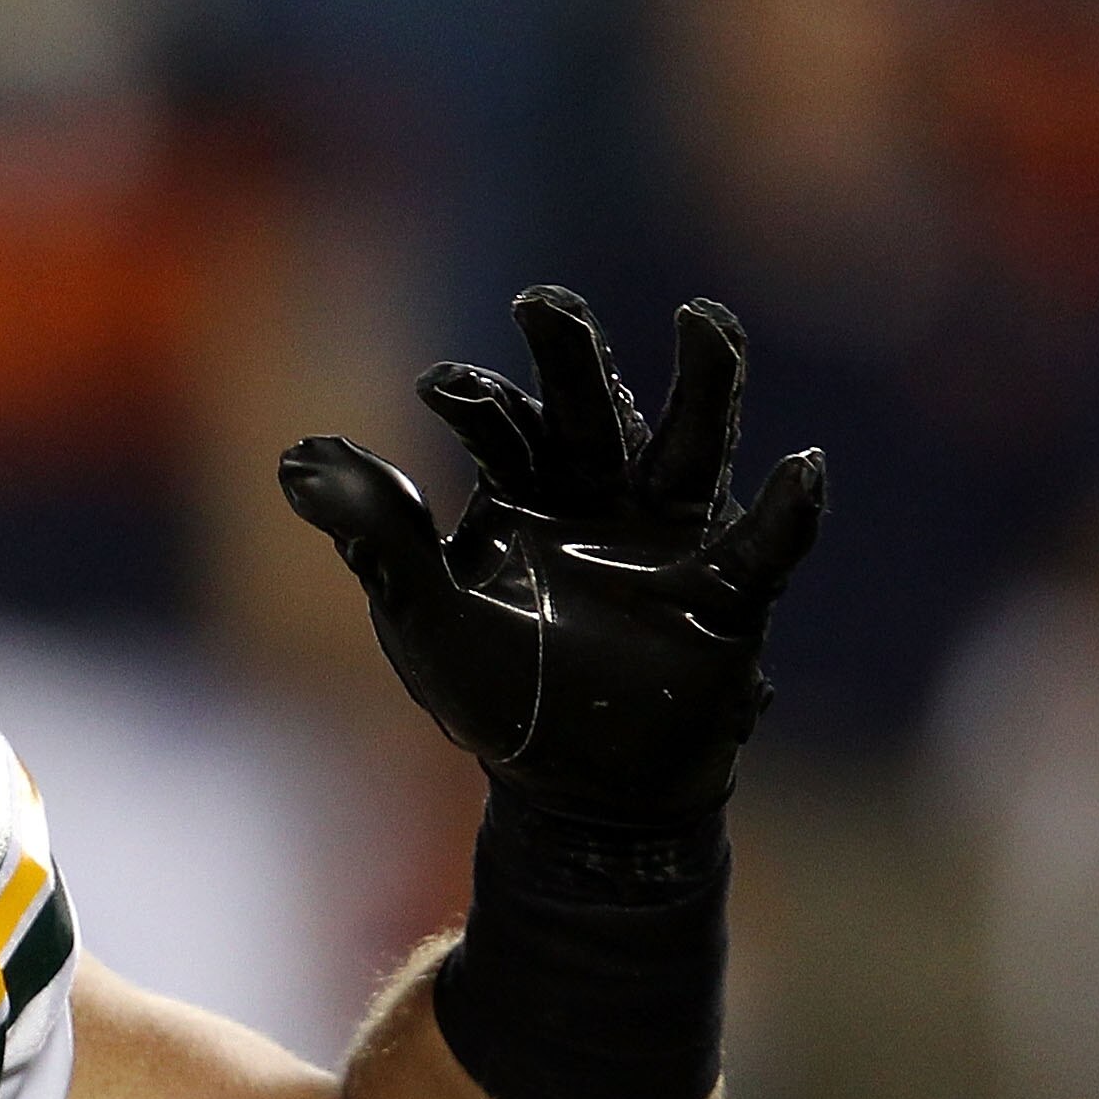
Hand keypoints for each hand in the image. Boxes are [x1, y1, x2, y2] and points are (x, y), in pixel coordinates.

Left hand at [277, 286, 826, 826]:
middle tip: (541, 303)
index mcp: (525, 493)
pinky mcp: (721, 596)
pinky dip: (786, 513)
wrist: (574, 795)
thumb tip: (297, 456)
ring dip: (706, 383)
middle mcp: (599, 495)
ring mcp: (666, 538)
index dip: (478, 398)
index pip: (504, 422)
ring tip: (702, 322)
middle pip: (592, 407)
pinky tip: (801, 468)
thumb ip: (377, 539)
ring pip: (692, 442)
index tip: (442, 387)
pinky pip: (765, 549)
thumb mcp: (421, 618)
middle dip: (571, 354)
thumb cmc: (495, 695)